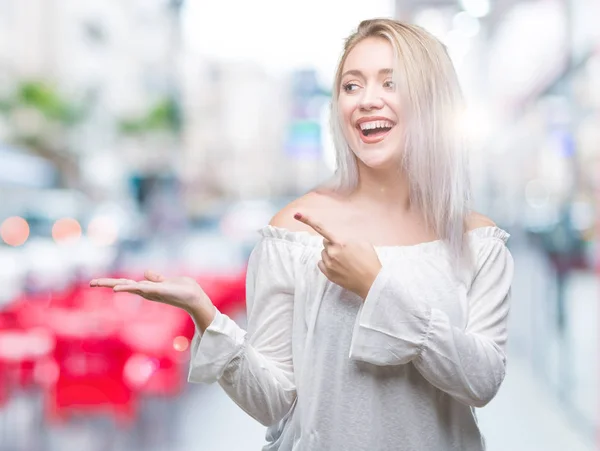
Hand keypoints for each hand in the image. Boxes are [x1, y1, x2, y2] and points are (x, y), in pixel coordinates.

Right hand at [90, 270, 212, 314]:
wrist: (195, 297)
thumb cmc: (182, 290)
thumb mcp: (166, 282)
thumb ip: (156, 279)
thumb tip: (146, 273)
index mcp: (147, 288)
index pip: (126, 283)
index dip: (111, 282)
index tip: (95, 282)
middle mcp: (146, 291)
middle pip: (123, 285)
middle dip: (107, 284)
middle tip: (90, 282)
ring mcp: (152, 292)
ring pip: (131, 287)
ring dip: (117, 285)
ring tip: (100, 284)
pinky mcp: (159, 291)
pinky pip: (143, 289)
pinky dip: (131, 288)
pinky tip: (120, 288)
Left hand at [294, 212, 381, 298]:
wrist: (372, 281)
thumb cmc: (370, 261)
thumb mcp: (363, 242)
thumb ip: (348, 237)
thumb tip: (338, 237)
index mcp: (340, 242)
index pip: (321, 228)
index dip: (308, 220)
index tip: (296, 214)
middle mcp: (332, 252)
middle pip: (325, 242)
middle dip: (333, 244)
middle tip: (346, 251)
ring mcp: (328, 264)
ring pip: (324, 253)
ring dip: (331, 254)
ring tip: (345, 261)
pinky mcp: (327, 274)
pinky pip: (321, 263)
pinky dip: (328, 263)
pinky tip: (339, 267)